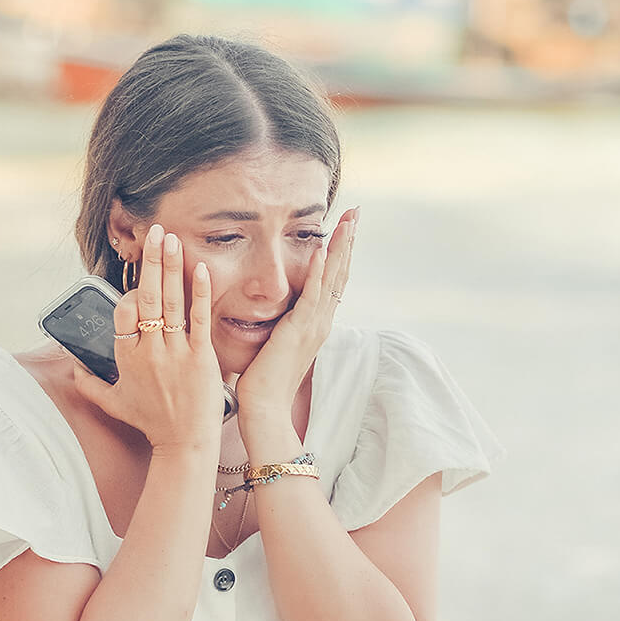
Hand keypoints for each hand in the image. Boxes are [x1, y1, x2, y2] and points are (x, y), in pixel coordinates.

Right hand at [71, 223, 223, 453]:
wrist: (185, 443)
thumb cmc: (151, 423)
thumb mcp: (113, 405)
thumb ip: (89, 385)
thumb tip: (72, 368)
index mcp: (127, 358)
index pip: (122, 315)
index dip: (127, 296)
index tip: (134, 282)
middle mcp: (150, 351)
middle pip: (145, 298)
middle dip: (149, 262)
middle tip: (154, 232)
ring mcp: (176, 352)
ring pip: (170, 302)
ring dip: (170, 267)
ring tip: (172, 238)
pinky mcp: (201, 356)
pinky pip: (199, 318)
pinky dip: (199, 292)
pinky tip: (199, 267)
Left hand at [233, 207, 356, 432]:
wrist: (264, 408)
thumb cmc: (262, 381)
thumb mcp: (275, 343)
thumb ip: (280, 324)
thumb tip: (276, 310)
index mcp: (315, 323)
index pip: (332, 280)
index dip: (340, 252)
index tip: (345, 226)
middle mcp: (321, 321)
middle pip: (340, 273)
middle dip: (348, 241)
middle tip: (357, 212)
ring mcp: (313, 325)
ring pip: (332, 278)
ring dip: (340, 247)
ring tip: (348, 221)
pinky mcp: (299, 330)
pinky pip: (312, 295)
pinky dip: (318, 272)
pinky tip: (320, 250)